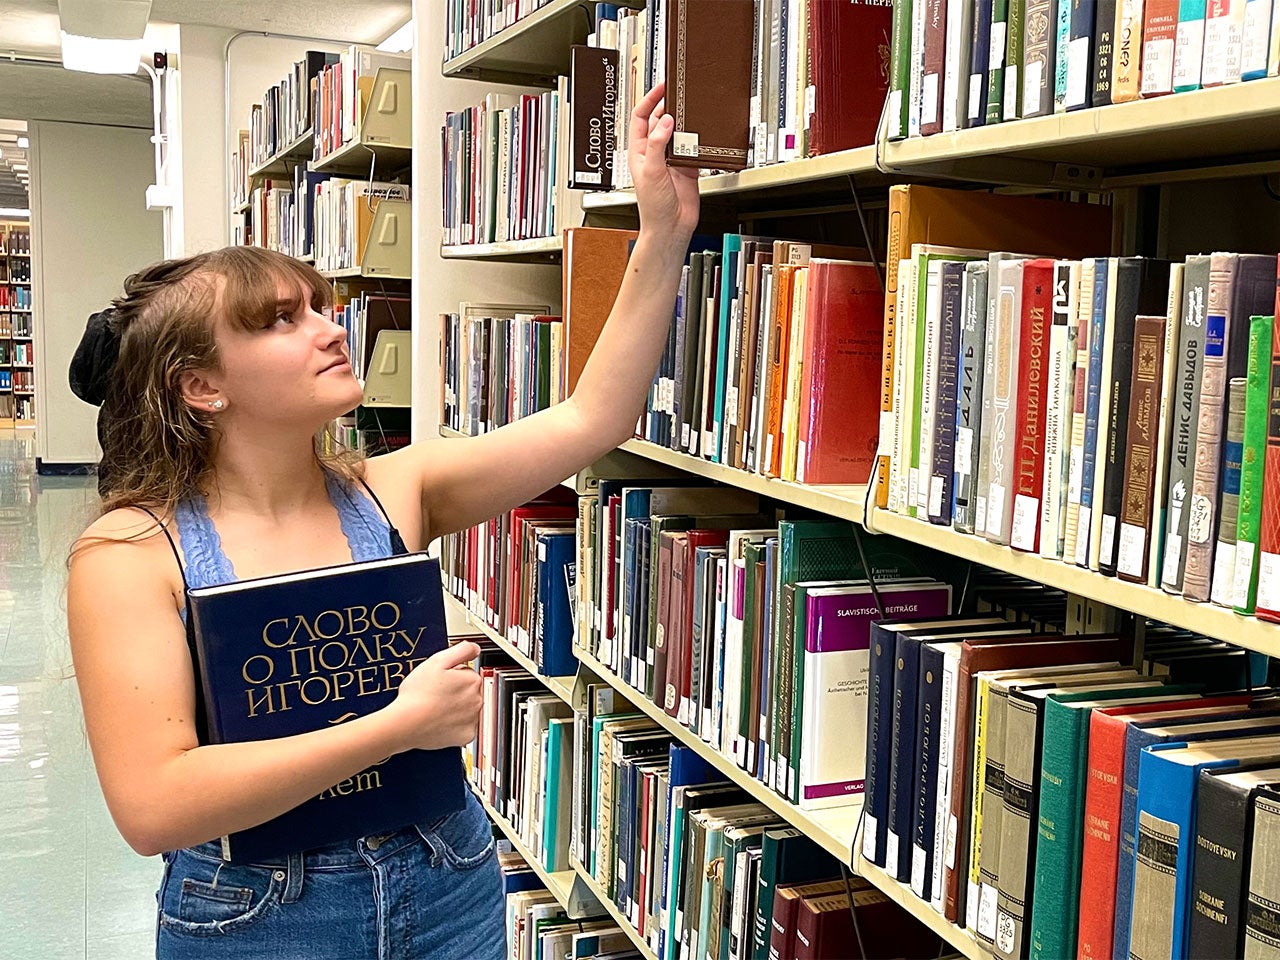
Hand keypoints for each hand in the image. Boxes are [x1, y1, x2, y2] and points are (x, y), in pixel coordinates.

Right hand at [384, 641, 482, 751]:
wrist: (405, 723)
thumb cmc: (417, 694)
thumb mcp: (437, 661)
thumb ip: (461, 650)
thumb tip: (475, 648)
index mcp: (472, 680)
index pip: (467, 673)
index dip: (451, 675)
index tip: (440, 680)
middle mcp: (477, 700)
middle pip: (468, 691)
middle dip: (455, 691)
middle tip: (435, 694)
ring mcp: (472, 719)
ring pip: (466, 709)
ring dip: (455, 708)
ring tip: (435, 708)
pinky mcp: (466, 736)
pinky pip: (463, 727)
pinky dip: (454, 725)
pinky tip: (439, 720)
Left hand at [627, 82, 699, 240]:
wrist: (670, 228)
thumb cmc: (652, 207)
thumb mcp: (651, 171)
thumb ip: (657, 144)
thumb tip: (665, 121)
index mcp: (639, 150)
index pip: (641, 117)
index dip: (649, 100)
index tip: (661, 87)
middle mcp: (655, 152)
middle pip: (662, 121)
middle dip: (671, 108)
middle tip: (682, 96)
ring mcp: (672, 159)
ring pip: (680, 134)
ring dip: (687, 126)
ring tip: (693, 116)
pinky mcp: (688, 168)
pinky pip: (695, 149)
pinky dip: (700, 143)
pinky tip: (703, 138)